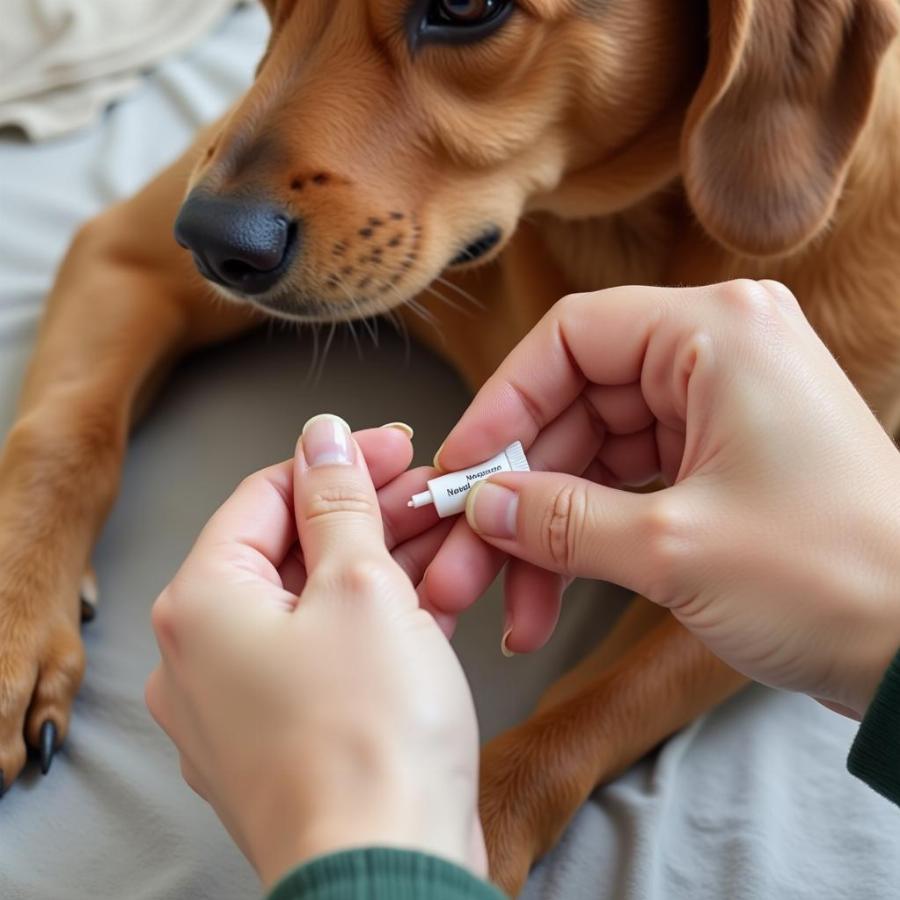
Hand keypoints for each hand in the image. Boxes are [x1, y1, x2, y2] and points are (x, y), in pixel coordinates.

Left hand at [146, 417, 483, 888]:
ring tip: (447, 543)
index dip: (340, 461)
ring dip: (380, 567)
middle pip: (292, 548)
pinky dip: (372, 624)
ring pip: (313, 603)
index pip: (267, 493)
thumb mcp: (362, 583)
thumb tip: (323, 435)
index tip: (397, 447)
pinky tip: (430, 602)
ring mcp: (239, 703)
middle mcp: (203, 654)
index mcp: (201, 603)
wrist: (390, 872)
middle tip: (431, 495)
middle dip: (369, 515)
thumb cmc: (370, 737)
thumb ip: (338, 500)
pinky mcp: (281, 737)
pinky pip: (323, 655)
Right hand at [436, 281, 899, 717]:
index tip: (458, 472)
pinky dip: (585, 539)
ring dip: (544, 531)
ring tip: (506, 605)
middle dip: (515, 491)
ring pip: (593, 457)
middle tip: (463, 558)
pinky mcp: (719, 463)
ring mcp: (718, 411)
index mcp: (716, 333)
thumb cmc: (837, 577)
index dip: (501, 405)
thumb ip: (560, 521)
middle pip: (574, 406)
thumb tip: (480, 506)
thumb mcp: (673, 549)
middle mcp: (716, 356)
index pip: (571, 338)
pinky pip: (626, 487)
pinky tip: (545, 597)